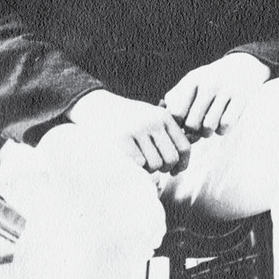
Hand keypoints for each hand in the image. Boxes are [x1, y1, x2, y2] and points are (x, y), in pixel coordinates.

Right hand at [67, 90, 191, 172]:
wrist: (95, 107)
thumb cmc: (126, 119)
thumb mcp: (150, 118)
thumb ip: (166, 136)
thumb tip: (180, 165)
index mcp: (163, 117)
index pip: (184, 147)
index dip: (183, 163)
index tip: (175, 171)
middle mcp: (153, 122)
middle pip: (171, 158)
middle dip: (165, 168)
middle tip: (155, 168)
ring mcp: (137, 130)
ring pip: (155, 165)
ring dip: (148, 169)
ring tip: (139, 160)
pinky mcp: (121, 139)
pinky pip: (138, 164)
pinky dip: (135, 167)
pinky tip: (128, 160)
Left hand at [163, 53, 271, 136]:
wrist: (242, 66)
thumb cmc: (209, 80)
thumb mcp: (191, 82)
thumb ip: (175, 98)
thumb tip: (167, 123)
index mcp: (193, 80)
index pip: (176, 113)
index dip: (177, 124)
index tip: (182, 124)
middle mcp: (209, 84)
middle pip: (191, 123)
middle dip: (193, 131)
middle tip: (196, 129)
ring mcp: (226, 91)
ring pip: (209, 127)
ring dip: (207, 132)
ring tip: (208, 127)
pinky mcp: (241, 98)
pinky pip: (226, 125)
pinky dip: (222, 130)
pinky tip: (221, 124)